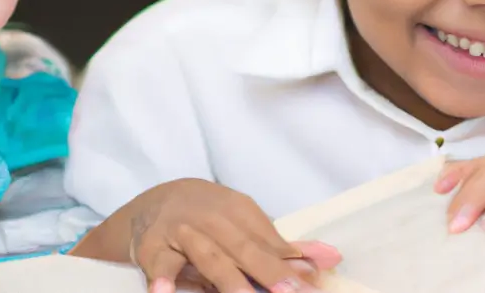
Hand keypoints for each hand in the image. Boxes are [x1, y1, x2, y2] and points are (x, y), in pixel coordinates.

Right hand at [126, 179, 341, 292]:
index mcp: (238, 211)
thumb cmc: (209, 217)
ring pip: (206, 255)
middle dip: (266, 271)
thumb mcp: (244, 224)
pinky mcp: (152, 248)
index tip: (310, 285)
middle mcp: (211, 217)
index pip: (267, 241)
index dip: (288, 264)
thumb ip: (281, 247)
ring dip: (225, 277)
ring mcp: (181, 231)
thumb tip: (331, 259)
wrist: (154, 200)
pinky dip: (162, 277)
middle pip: (242, 247)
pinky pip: (159, 264)